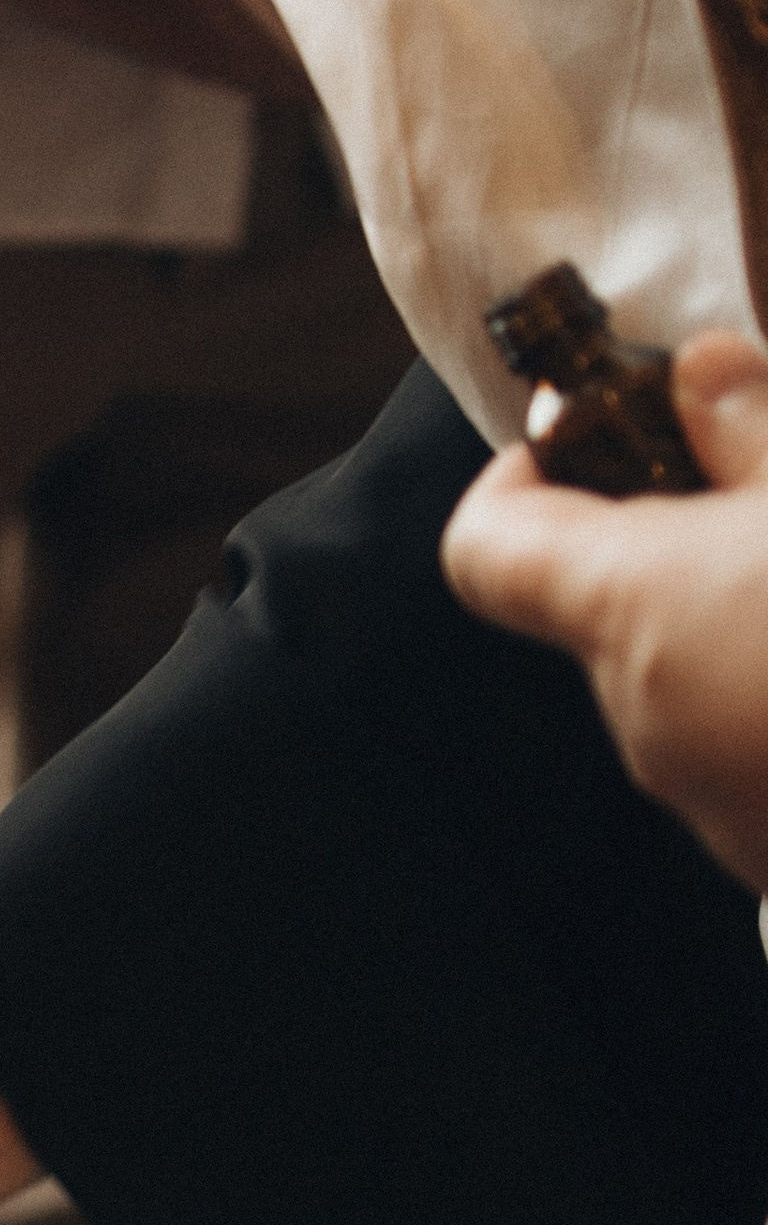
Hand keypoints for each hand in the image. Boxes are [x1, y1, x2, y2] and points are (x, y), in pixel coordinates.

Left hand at [442, 334, 767, 893]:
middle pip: (608, 608)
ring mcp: (709, 801)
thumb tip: (699, 375)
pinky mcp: (765, 849)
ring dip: (748, 617)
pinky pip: (750, 747)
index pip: (484, 549)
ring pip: (690, 677)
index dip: (518, 480)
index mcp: (633, 610)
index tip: (589, 437)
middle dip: (684, 541)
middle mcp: (643, 716)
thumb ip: (751, 420)